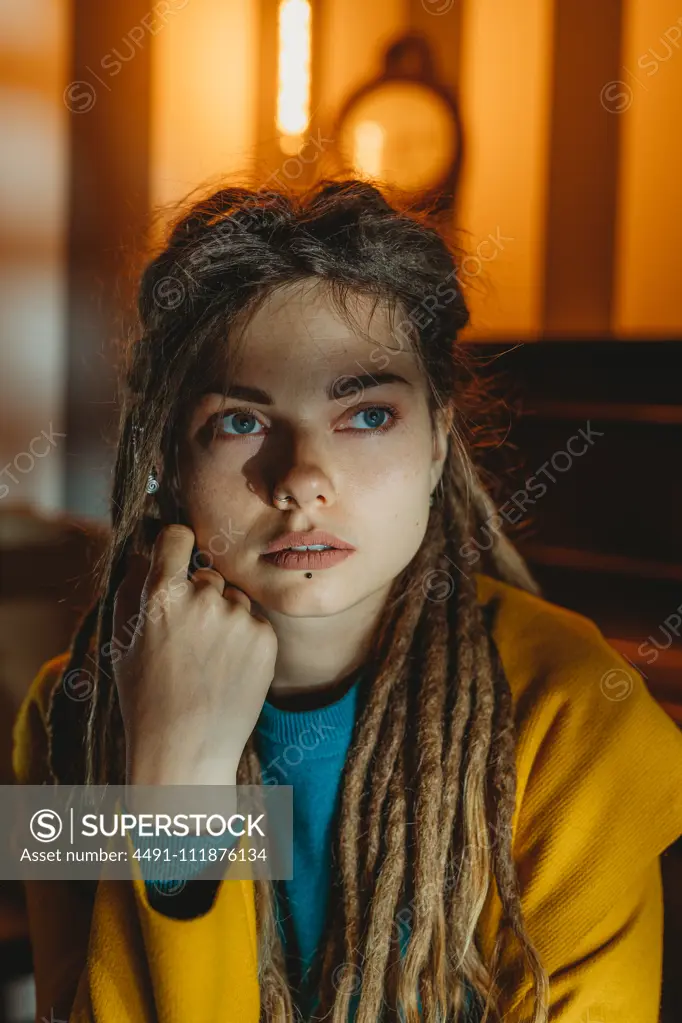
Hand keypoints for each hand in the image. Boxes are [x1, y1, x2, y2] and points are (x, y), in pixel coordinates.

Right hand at [112, 524, 276, 785]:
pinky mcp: (265, 636)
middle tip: (188, 640)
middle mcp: (203, 598)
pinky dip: (244, 639)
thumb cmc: (146, 698)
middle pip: (207, 575)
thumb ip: (131, 589)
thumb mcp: (123, 642)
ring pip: (233, 599)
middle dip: (199, 596)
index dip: (175, 544)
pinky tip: (227, 669)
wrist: (186, 750)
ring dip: (224, 617)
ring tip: (208, 661)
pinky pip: (254, 621)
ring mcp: (237, 617)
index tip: (177, 552)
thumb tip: (144, 552)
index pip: (176, 538)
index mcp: (161, 595)